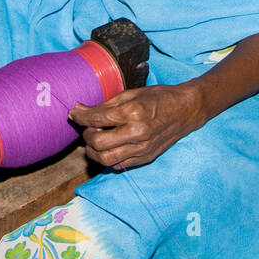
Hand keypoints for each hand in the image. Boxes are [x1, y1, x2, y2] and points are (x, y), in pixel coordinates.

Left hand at [69, 83, 206, 169]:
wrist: (185, 111)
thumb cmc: (158, 98)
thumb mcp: (130, 94)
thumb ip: (105, 105)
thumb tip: (80, 110)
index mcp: (133, 112)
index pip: (97, 119)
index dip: (81, 117)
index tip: (74, 114)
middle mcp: (137, 133)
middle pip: (98, 143)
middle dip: (87, 136)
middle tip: (88, 128)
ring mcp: (142, 148)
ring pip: (106, 159)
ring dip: (94, 151)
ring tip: (96, 139)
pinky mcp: (144, 158)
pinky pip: (118, 165)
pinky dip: (107, 158)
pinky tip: (108, 147)